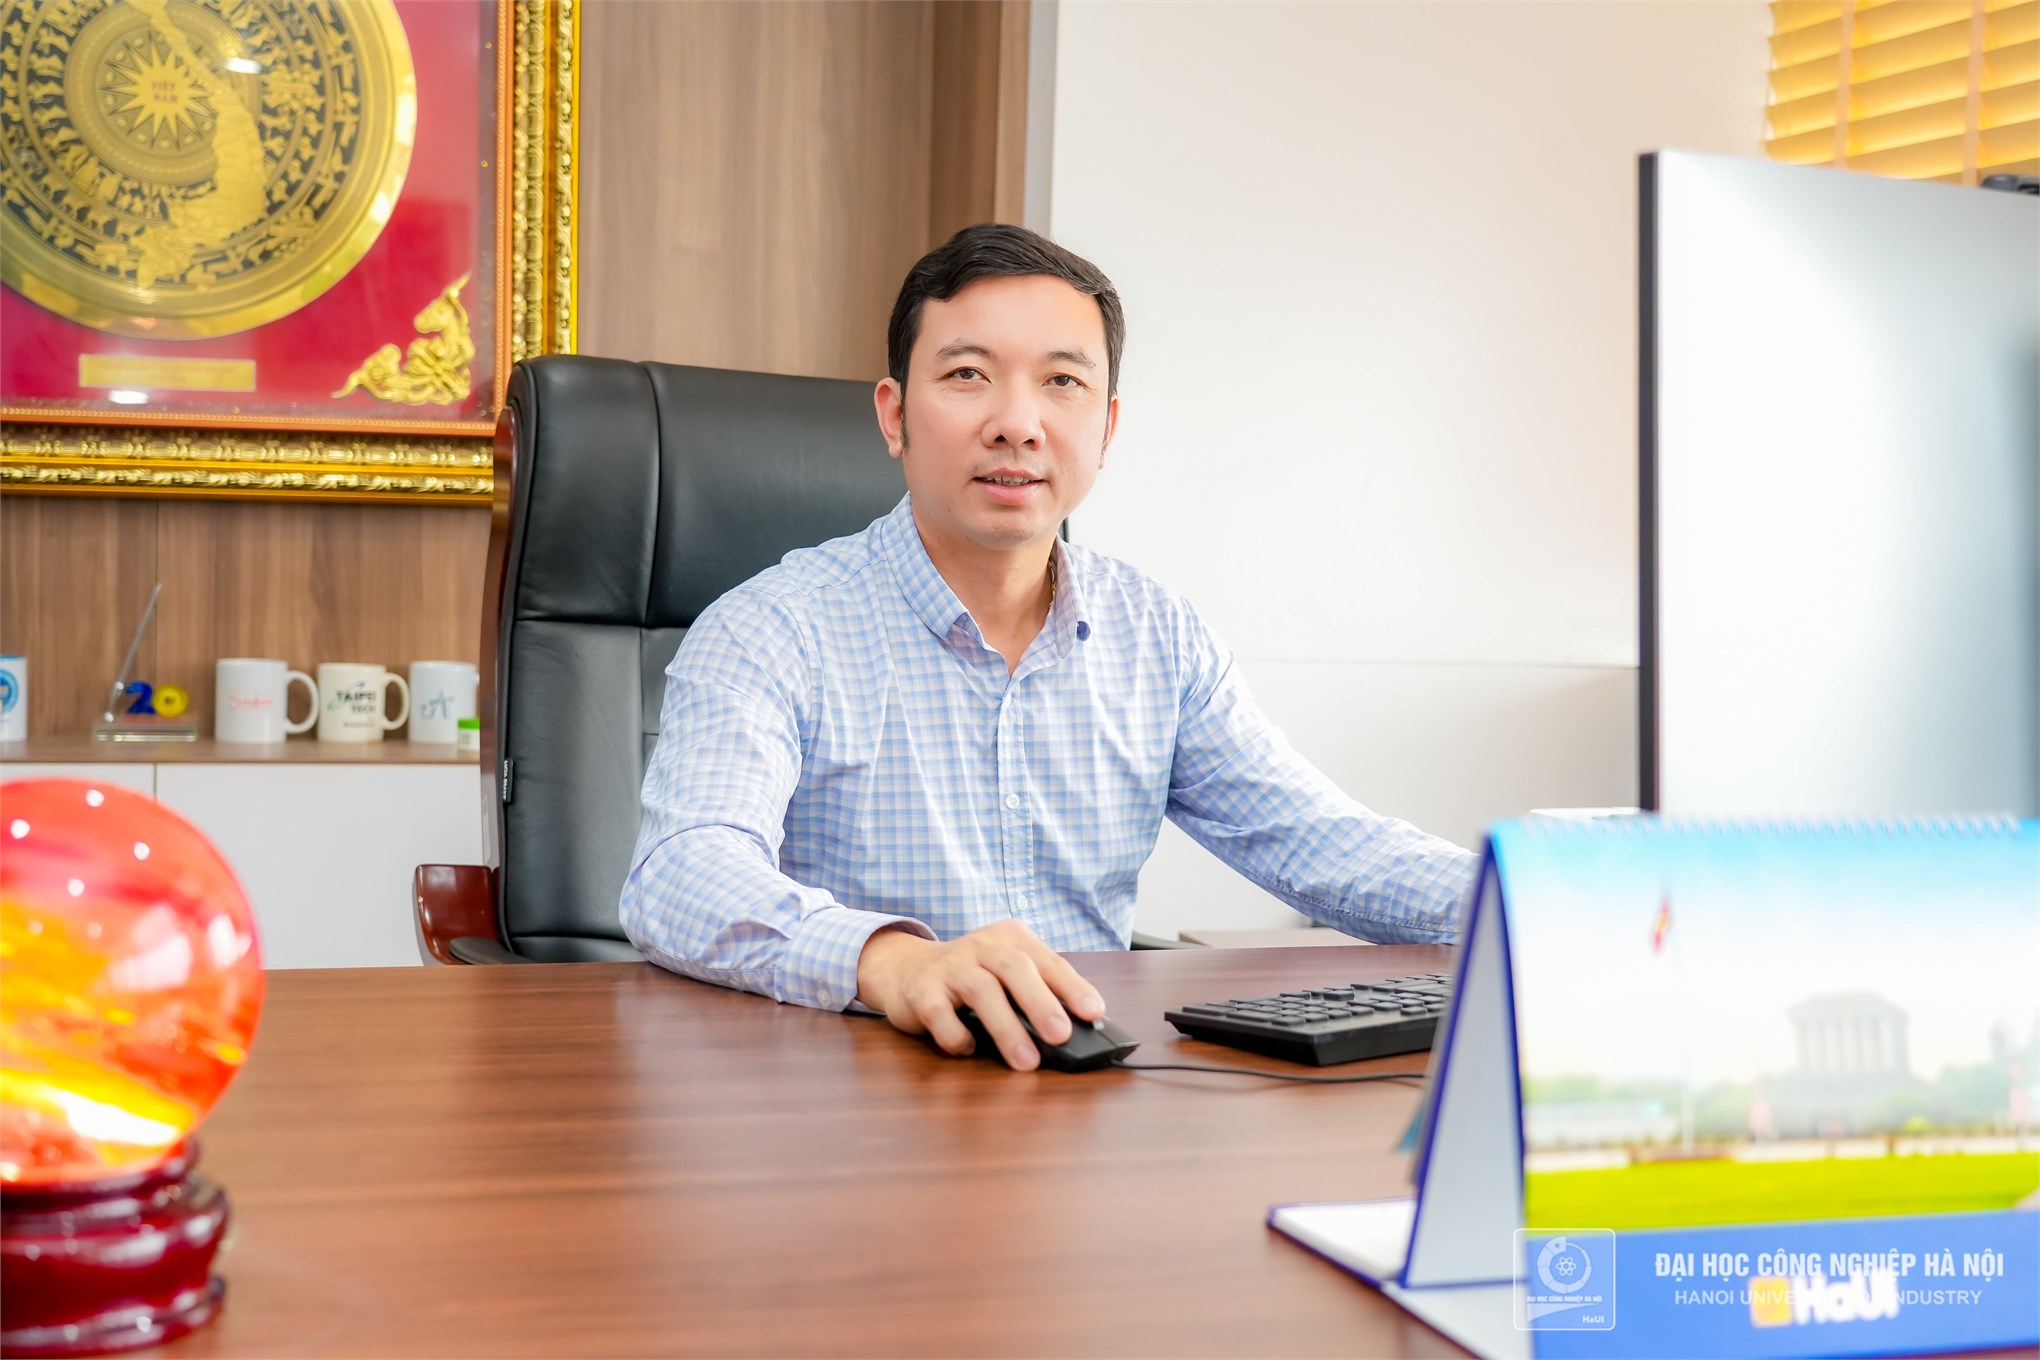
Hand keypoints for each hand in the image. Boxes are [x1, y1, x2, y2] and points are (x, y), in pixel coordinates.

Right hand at [855, 919, 1105, 1069]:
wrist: (906, 968)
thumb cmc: (971, 976)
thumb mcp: (1005, 974)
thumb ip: (1036, 993)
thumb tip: (1073, 1032)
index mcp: (1010, 938)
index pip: (1047, 960)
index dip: (1072, 986)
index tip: (1093, 1012)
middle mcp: (981, 946)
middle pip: (1015, 968)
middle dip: (1041, 1003)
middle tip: (1060, 1035)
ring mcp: (949, 966)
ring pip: (982, 991)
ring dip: (1006, 1029)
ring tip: (1026, 1061)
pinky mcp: (922, 990)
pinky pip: (940, 1014)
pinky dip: (958, 1036)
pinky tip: (969, 1048)